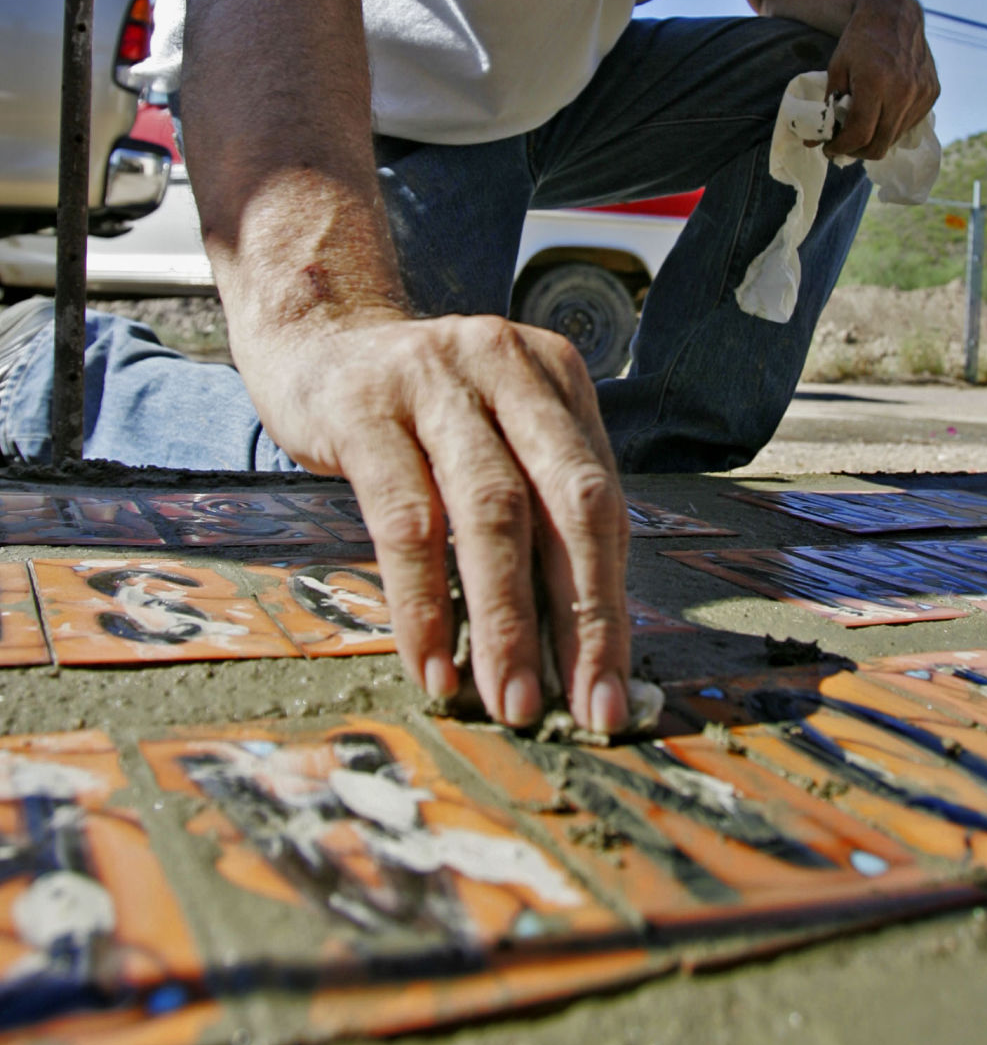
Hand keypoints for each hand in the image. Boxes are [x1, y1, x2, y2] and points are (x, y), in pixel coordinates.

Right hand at [238, 310, 630, 732]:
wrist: (316, 334)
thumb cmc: (418, 409)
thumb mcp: (493, 429)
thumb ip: (537, 504)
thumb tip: (576, 642)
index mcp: (556, 376)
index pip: (603, 503)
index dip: (611, 605)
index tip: (610, 695)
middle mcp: (506, 365)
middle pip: (566, 503)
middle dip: (582, 618)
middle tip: (583, 710)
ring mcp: (435, 380)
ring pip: (490, 512)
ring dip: (505, 621)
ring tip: (510, 701)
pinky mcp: (363, 408)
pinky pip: (404, 518)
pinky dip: (423, 602)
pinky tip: (433, 664)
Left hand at [823, 0, 938, 159]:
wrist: (894, 14)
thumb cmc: (859, 40)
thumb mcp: (836, 69)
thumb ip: (827, 107)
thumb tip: (812, 141)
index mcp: (876, 83)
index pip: (860, 134)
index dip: (841, 148)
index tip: (828, 148)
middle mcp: (904, 91)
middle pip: (879, 145)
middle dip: (857, 152)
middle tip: (843, 145)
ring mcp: (922, 93)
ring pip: (895, 138)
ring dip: (875, 140)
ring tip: (861, 127)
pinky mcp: (933, 92)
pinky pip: (910, 124)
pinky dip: (892, 127)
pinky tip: (881, 113)